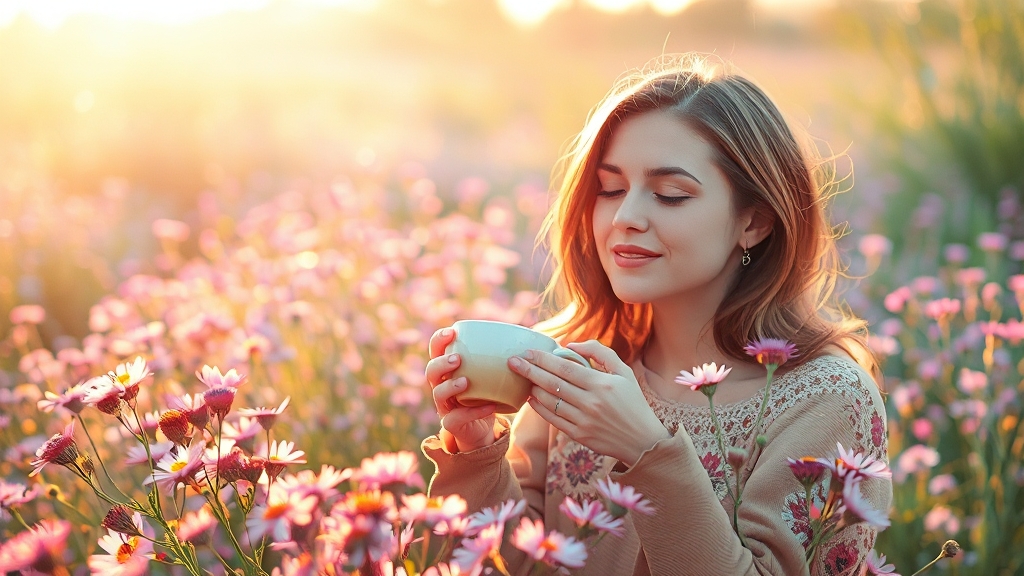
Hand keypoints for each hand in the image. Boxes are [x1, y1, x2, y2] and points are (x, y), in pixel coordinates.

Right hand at [425, 326, 498, 452]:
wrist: (481, 428)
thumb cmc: (485, 395)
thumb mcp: (490, 375)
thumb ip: (497, 360)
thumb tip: (522, 340)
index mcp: (448, 369)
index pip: (436, 350)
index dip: (439, 340)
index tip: (452, 332)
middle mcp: (441, 385)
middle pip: (431, 371)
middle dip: (442, 363)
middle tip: (457, 359)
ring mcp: (444, 405)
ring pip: (438, 393)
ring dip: (450, 386)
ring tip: (465, 382)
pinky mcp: (451, 423)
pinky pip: (456, 417)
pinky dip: (473, 412)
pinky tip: (490, 406)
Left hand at [509, 340, 670, 465]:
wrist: (643, 440)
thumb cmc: (633, 402)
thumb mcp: (624, 372)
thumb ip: (599, 353)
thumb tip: (569, 346)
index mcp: (602, 383)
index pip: (564, 368)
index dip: (543, 359)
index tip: (528, 352)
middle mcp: (591, 402)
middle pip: (552, 383)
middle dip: (529, 370)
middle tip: (512, 361)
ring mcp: (583, 420)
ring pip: (550, 401)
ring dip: (533, 388)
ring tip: (522, 378)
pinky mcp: (579, 435)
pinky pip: (553, 419)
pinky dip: (540, 408)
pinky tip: (532, 398)